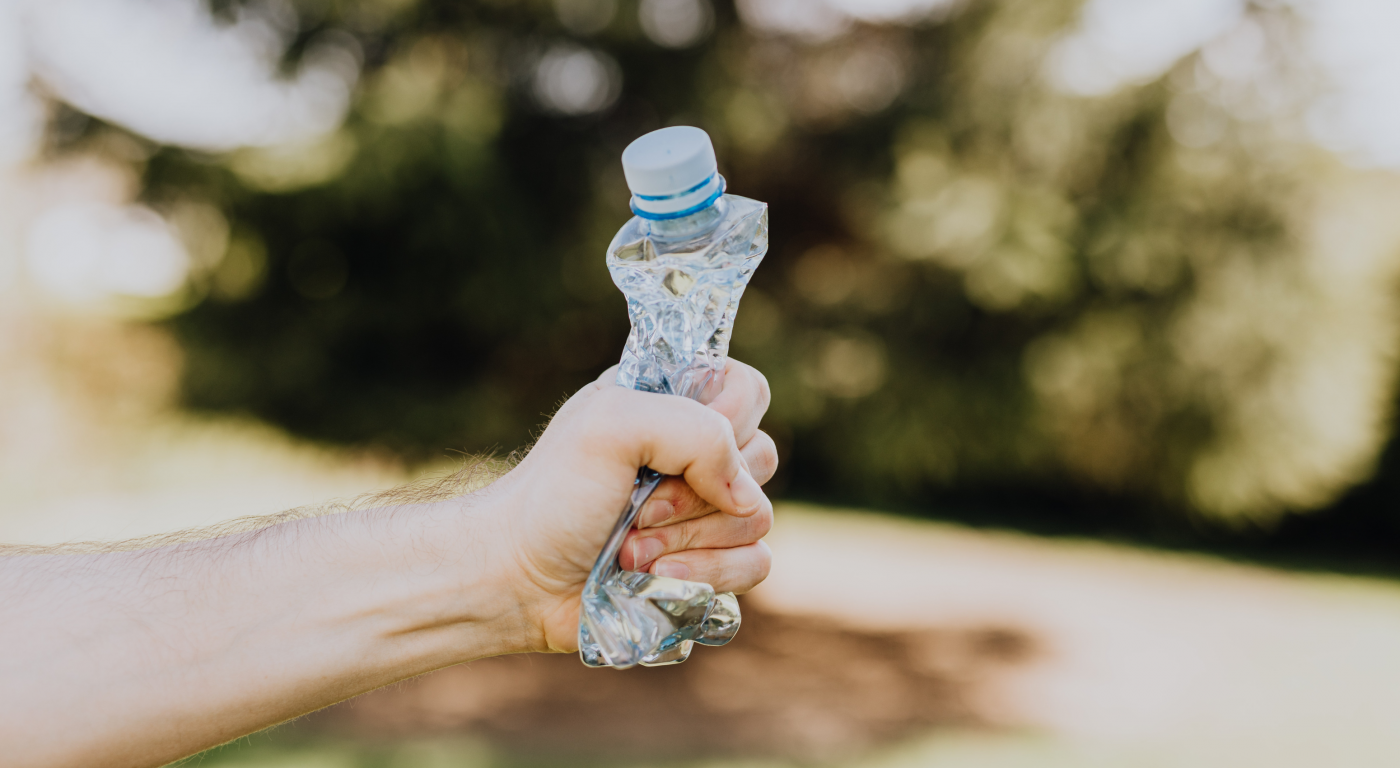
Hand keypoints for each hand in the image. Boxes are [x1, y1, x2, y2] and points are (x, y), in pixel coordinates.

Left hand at [483, 359, 776, 653]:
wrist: (518, 578)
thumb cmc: (553, 495)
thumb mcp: (611, 425)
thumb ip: (694, 431)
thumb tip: (745, 495)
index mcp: (672, 405)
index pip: (748, 389)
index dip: (728, 419)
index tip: (672, 446)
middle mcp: (695, 455)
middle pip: (761, 459)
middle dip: (695, 492)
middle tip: (638, 505)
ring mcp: (706, 514)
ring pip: (757, 519)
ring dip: (688, 540)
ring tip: (629, 548)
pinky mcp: (710, 566)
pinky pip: (755, 565)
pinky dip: (706, 575)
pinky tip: (654, 579)